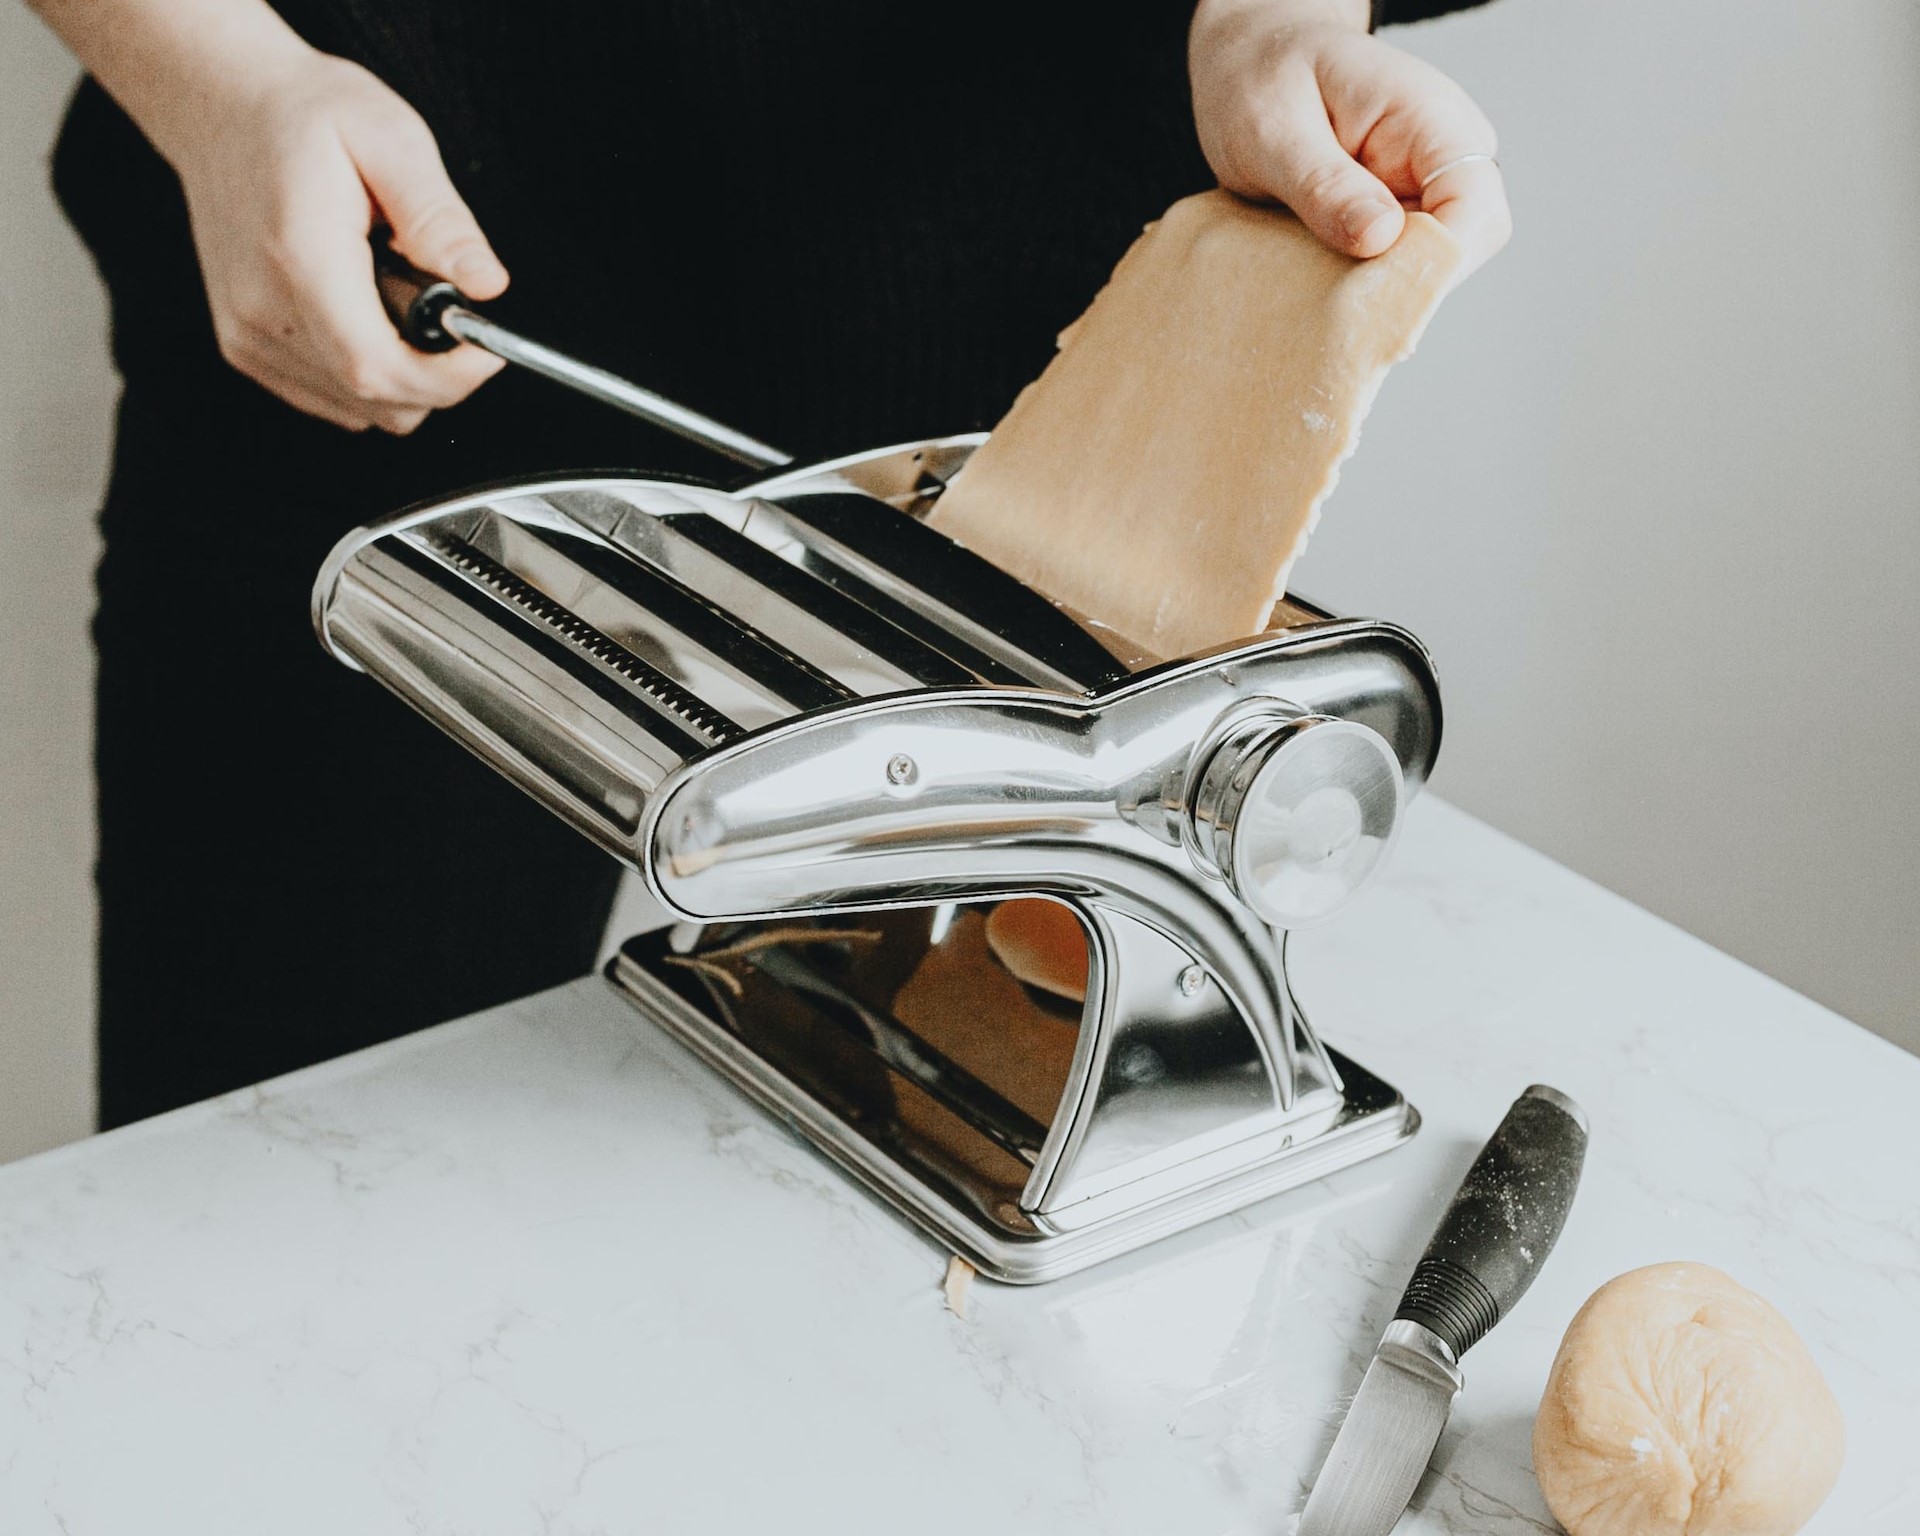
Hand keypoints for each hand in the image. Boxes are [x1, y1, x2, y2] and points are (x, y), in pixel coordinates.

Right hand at [160, 43, 508, 431]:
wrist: (220, 109)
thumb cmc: (301, 115)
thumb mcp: (390, 137)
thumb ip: (439, 219)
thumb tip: (484, 284)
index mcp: (299, 257)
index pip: (376, 367)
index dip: (446, 379)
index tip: (485, 351)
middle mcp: (261, 309)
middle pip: (375, 400)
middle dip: (438, 376)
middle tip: (448, 312)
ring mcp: (246, 335)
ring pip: (359, 409)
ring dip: (404, 376)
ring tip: (397, 301)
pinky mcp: (244, 348)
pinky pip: (332, 399)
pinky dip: (369, 378)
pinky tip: (368, 317)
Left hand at [1190, 0, 1510, 279]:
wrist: (1252, 61)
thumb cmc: (1263, 76)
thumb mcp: (1274, 127)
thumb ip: (1324, 182)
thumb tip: (1380, 238)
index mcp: (1430, 119)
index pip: (1474, 205)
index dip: (1436, 262)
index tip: (1374, 297)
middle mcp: (1439, 160)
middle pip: (1457, 250)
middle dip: (1400, 288)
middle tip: (1329, 309)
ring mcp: (1418, 192)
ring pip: (1421, 270)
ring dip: (1370, 293)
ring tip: (1309, 291)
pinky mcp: (1389, 220)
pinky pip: (1386, 269)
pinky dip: (1352, 287)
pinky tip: (1310, 285)